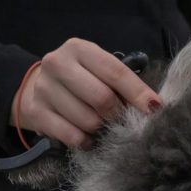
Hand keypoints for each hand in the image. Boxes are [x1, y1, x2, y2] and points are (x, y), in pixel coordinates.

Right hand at [11, 38, 161, 148]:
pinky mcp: (35, 112)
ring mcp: (43, 88)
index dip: (138, 92)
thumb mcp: (98, 70)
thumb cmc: (81, 79)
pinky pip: (71, 136)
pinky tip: (88, 137)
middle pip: (101, 98)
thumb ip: (122, 82)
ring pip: (87, 120)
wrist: (36, 86)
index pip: (115, 72)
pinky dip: (85, 141)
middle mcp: (58, 64)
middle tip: (123, 121)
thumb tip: (152, 106)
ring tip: (102, 126)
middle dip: (118, 114)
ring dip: (101, 129)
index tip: (154, 109)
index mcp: (79, 49)